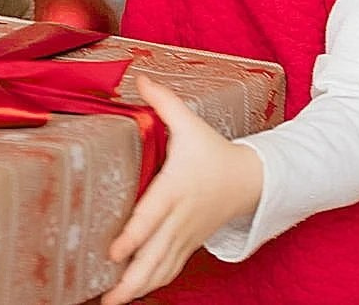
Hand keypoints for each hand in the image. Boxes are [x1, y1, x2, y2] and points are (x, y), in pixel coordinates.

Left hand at [99, 74, 262, 304]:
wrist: (252, 179)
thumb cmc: (214, 152)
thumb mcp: (190, 123)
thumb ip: (163, 102)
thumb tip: (140, 76)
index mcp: (176, 188)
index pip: (152, 216)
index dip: (133, 236)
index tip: (113, 252)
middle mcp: (180, 217)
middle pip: (155, 254)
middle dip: (131, 279)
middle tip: (106, 299)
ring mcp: (186, 235)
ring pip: (162, 269)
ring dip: (139, 288)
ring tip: (111, 303)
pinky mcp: (189, 244)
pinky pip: (170, 269)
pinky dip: (153, 284)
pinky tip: (134, 295)